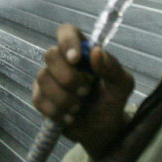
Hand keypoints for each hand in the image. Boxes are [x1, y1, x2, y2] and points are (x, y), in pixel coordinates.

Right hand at [32, 24, 133, 158]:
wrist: (104, 130)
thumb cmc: (112, 100)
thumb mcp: (122, 84)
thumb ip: (112, 67)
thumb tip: (96, 51)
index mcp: (83, 51)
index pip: (66, 31)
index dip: (67, 41)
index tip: (75, 59)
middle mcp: (62, 61)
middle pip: (50, 54)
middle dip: (67, 77)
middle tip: (85, 92)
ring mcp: (49, 79)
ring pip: (42, 78)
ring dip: (63, 97)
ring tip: (78, 108)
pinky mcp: (41, 98)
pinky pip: (38, 99)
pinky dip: (56, 112)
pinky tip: (69, 118)